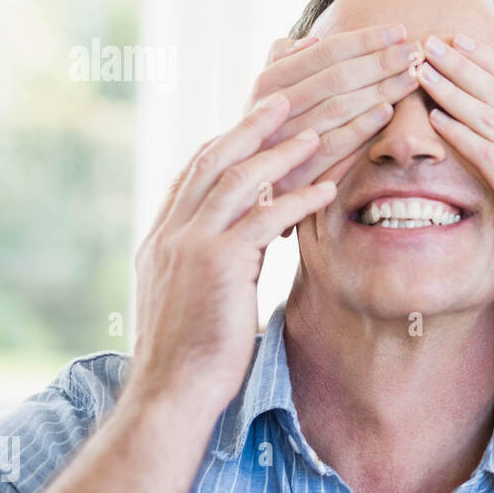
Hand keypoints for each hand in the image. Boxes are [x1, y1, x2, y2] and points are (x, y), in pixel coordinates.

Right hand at [129, 94, 391, 422]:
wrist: (172, 395)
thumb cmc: (195, 354)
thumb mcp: (197, 297)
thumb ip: (215, 263)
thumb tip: (242, 248)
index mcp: (165, 236)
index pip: (197, 171)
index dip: (229, 139)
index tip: (260, 118)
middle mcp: (172, 231)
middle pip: (213, 158)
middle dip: (251, 124)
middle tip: (285, 97)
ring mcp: (190, 245)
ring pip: (237, 179)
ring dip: (281, 151)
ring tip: (317, 129)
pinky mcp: (216, 266)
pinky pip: (262, 220)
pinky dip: (297, 200)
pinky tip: (328, 189)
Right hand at [247, 25, 423, 190]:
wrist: (243, 190)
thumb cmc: (264, 134)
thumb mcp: (263, 95)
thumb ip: (281, 62)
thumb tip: (311, 39)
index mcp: (269, 82)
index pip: (325, 52)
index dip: (365, 40)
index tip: (400, 31)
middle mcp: (274, 108)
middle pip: (337, 77)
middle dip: (381, 61)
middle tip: (417, 51)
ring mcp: (284, 142)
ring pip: (339, 108)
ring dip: (380, 90)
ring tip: (412, 77)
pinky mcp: (297, 174)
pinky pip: (333, 146)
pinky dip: (361, 127)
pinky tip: (388, 111)